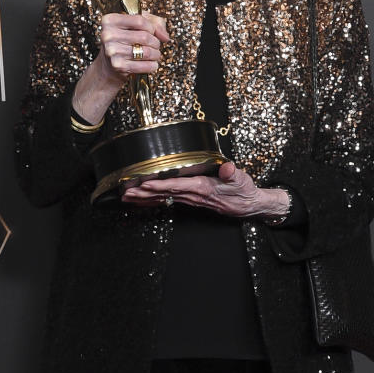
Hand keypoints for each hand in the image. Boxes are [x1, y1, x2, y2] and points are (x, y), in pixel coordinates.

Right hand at [72, 11, 170, 125]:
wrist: (108, 66)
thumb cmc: (124, 42)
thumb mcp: (136, 25)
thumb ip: (154, 23)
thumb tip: (165, 36)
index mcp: (110, 20)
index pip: (140, 20)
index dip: (152, 27)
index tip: (153, 32)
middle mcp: (108, 35)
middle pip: (144, 36)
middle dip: (155, 42)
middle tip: (156, 45)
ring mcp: (111, 51)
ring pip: (146, 51)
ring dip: (156, 54)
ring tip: (155, 54)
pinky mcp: (117, 66)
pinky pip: (143, 65)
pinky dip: (152, 65)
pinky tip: (152, 64)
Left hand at [122, 160, 289, 219]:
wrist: (248, 205)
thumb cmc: (243, 190)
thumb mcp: (241, 179)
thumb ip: (232, 173)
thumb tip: (227, 167)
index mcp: (202, 188)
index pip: (176, 186)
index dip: (159, 185)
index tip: (143, 184)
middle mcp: (193, 195)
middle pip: (164, 194)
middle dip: (144, 193)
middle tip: (126, 192)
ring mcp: (191, 200)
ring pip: (164, 199)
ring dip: (145, 199)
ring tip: (127, 198)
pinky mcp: (191, 201)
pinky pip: (168, 202)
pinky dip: (154, 202)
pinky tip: (142, 201)